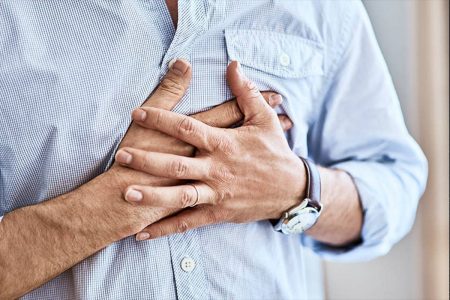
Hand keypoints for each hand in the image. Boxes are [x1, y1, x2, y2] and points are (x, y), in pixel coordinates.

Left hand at [115, 61, 305, 238]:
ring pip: (180, 196)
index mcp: (224, 143)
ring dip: (153, 196)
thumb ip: (246, 92)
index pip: (188, 128)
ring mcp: (217, 193)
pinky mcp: (218, 212)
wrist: (291, 189)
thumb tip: (233, 64)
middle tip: (121, 155)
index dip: (162, 119)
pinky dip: (165, 228)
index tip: (138, 113)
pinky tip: (143, 233)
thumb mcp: (264, 119)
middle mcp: (217, 169)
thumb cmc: (275, 152)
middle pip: (177, 164)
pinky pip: (189, 222)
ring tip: (127, 193)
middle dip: (148, 160)